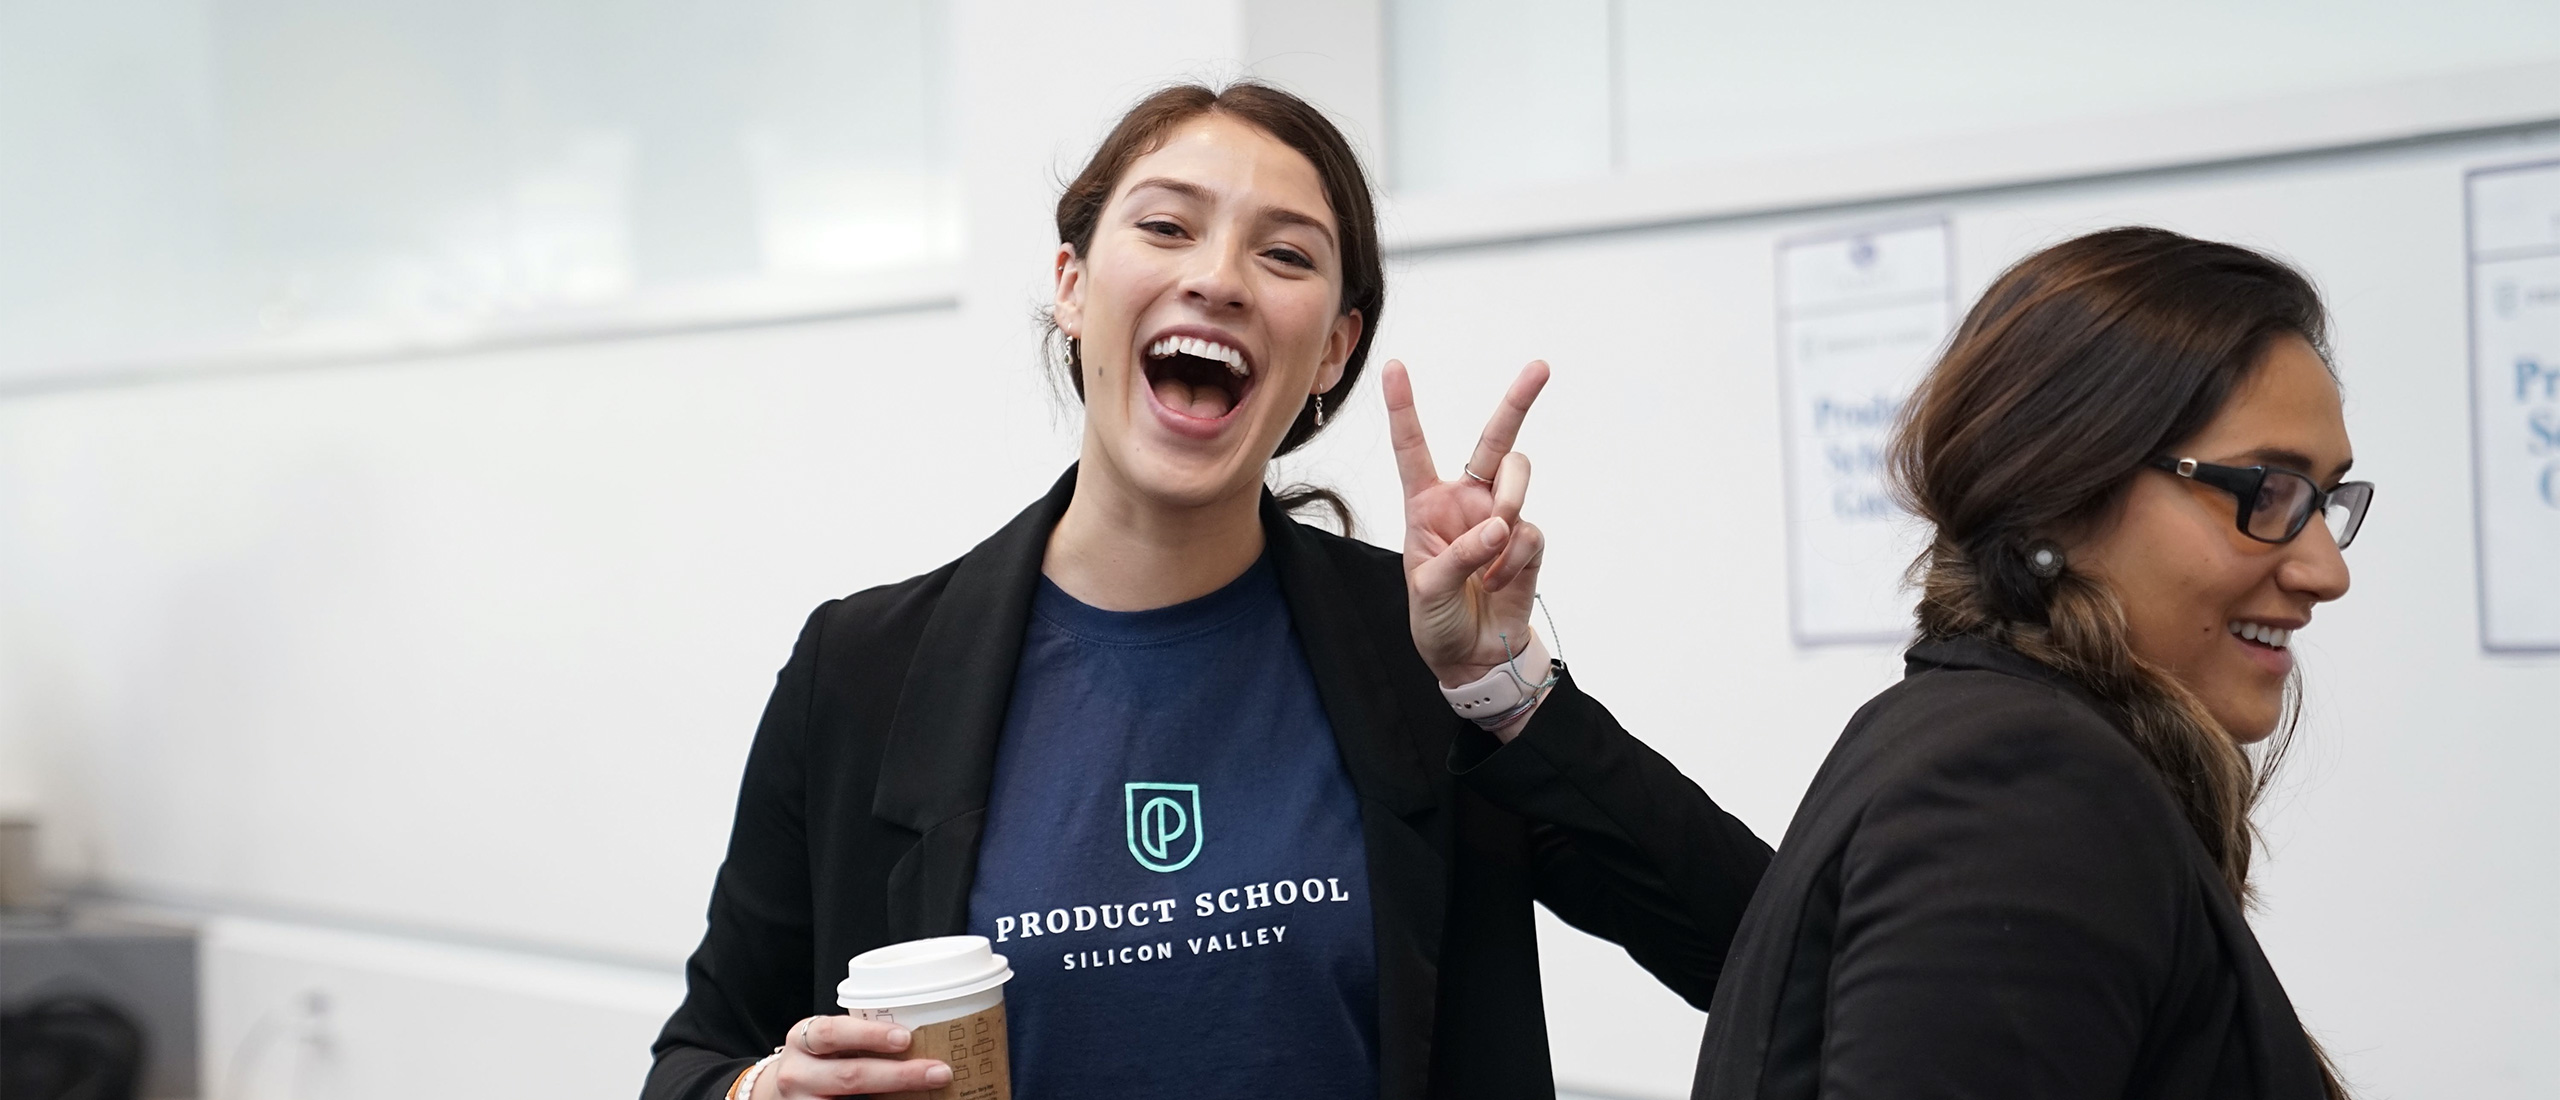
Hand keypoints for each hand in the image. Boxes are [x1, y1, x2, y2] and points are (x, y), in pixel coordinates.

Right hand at [754, 1016, 949, 1098]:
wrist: (782, 1089)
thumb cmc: (819, 1058)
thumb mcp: (828, 1041)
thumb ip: (859, 1037)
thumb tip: (925, 1035)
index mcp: (803, 1039)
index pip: (833, 1033)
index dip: (870, 1035)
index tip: (906, 1038)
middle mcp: (797, 1073)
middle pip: (850, 1075)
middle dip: (900, 1075)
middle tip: (939, 1071)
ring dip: (895, 1097)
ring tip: (930, 1092)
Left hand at [1384, 359, 1551, 701]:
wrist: (1472, 657)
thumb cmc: (1436, 619)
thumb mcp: (1428, 589)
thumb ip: (1461, 555)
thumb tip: (1502, 527)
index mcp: (1426, 504)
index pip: (1413, 448)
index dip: (1404, 408)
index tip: (1395, 366)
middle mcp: (1466, 501)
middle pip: (1495, 440)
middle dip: (1518, 401)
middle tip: (1540, 368)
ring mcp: (1500, 518)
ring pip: (1518, 477)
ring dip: (1509, 501)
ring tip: (1496, 539)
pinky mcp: (1527, 542)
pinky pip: (1529, 531)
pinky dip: (1514, 559)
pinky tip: (1498, 582)